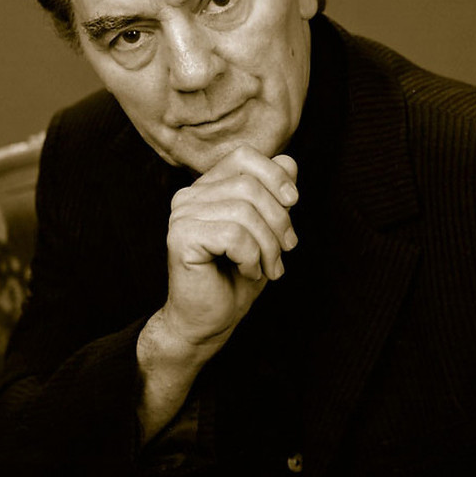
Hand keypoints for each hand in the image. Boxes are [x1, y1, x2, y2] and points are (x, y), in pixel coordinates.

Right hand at [161, 145, 298, 346]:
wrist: (208, 321)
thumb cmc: (236, 276)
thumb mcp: (265, 230)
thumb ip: (273, 194)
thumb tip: (288, 161)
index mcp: (207, 187)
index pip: (244, 156)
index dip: (274, 174)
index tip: (293, 203)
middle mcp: (189, 195)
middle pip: (249, 185)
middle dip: (278, 220)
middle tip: (286, 250)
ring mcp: (182, 215)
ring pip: (244, 211)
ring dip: (268, 245)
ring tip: (270, 268)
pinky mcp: (181, 238)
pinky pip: (234, 236)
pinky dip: (252, 257)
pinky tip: (248, 272)